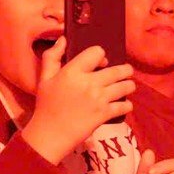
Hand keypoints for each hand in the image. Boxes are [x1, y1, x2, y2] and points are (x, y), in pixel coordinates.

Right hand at [22, 45, 135, 162]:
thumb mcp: (44, 78)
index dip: (101, 55)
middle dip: (126, 70)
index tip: (101, 62)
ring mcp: (99, 99)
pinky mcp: (104, 114)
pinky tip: (124, 104)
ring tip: (129, 85)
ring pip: (125, 87)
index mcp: (73, 72)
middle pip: (118, 70)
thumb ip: (52, 56)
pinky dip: (127, 105)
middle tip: (127, 71)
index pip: (97, 52)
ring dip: (129, 85)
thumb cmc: (46, 105)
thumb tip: (63, 39)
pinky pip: (124, 106)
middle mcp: (89, 83)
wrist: (50, 134)